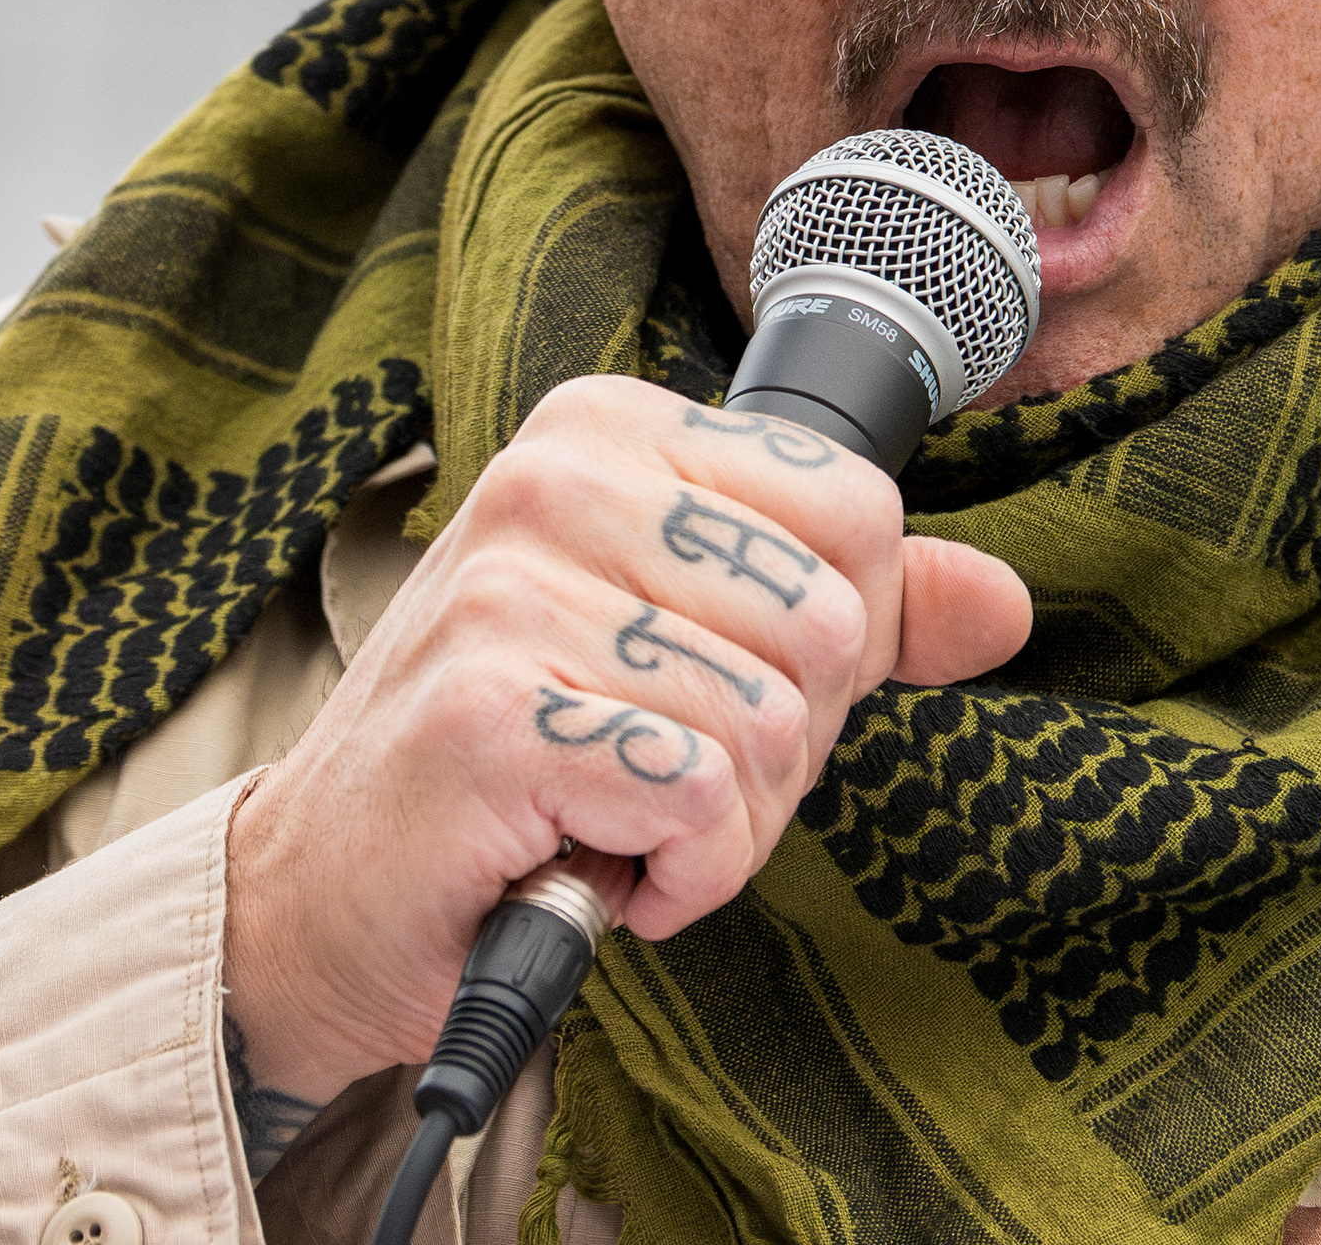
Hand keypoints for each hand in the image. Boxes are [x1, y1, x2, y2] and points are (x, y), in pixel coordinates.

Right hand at [217, 375, 1031, 1113]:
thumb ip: (848, 612)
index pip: (857, 509)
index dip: (837, 643)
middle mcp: (554, 481)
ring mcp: (514, 592)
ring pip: (776, 726)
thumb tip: (999, 602)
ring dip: (728, 829)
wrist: (321, 891)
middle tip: (663, 776)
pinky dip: (683, 876)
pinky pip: (707, 800)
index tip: (726, 689)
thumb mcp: (688, 648)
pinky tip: (602, 867)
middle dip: (783, 747)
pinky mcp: (497, 714)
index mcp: (609, 429)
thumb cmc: (515, 760)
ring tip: (621, 823)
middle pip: (831, 626)